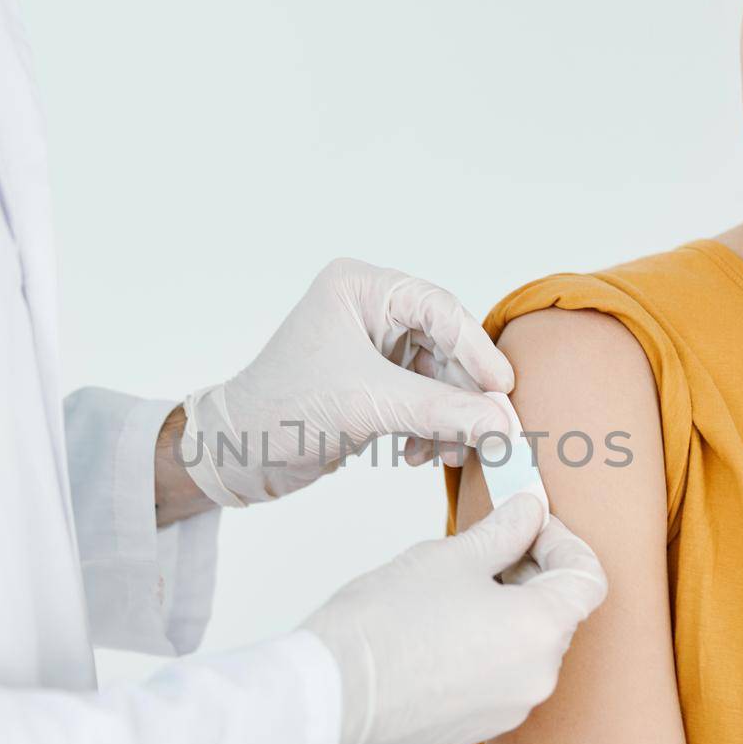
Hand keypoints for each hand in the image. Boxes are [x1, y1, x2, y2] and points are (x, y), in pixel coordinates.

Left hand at [179, 257, 514, 507]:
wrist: (238, 455)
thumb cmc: (281, 412)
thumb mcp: (370, 406)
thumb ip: (443, 412)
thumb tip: (504, 425)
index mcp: (360, 288)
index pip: (439, 307)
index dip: (476, 349)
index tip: (501, 389)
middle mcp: (369, 309)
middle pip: (446, 344)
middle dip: (463, 394)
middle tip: (491, 431)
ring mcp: (373, 346)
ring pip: (440, 377)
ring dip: (449, 419)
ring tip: (446, 453)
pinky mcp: (375, 382)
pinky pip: (424, 399)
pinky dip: (430, 429)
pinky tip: (417, 454)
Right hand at [298, 492, 607, 743]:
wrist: (332, 693)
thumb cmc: (387, 622)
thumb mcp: (450, 557)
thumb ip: (503, 531)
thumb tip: (529, 510)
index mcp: (541, 629)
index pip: (588, 578)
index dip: (563, 542)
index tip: (527, 525)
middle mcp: (538, 676)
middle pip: (558, 613)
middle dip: (530, 573)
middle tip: (484, 547)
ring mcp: (509, 709)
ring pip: (526, 646)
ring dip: (505, 612)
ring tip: (450, 591)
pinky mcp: (478, 729)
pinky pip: (497, 678)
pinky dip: (483, 648)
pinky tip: (436, 631)